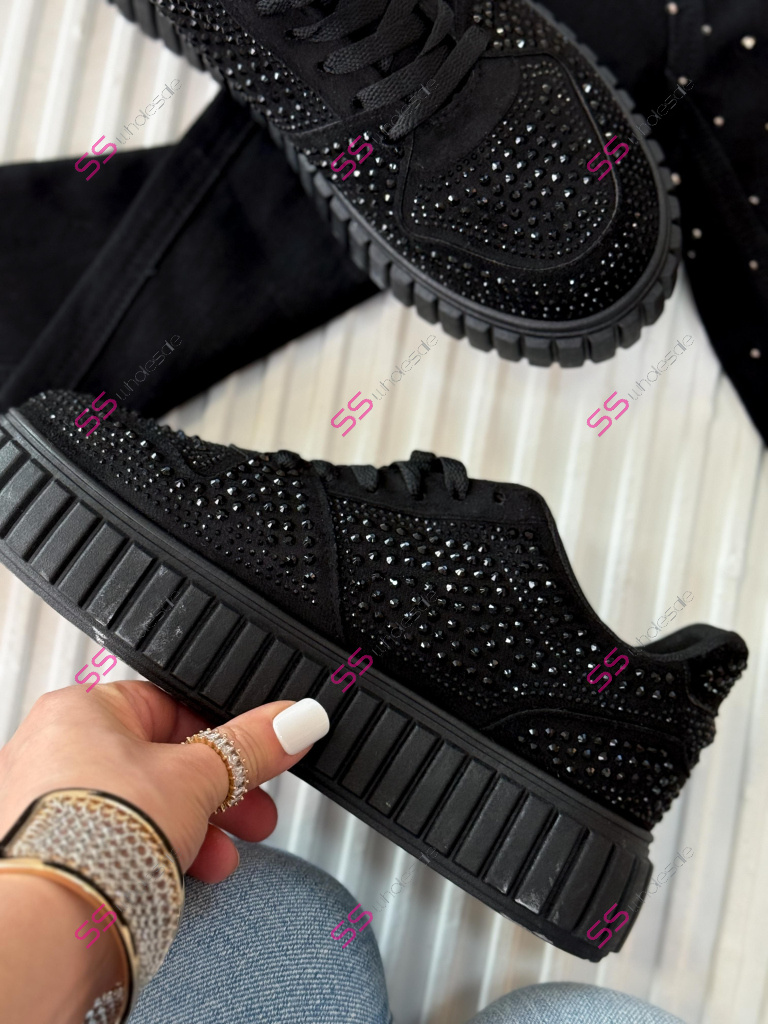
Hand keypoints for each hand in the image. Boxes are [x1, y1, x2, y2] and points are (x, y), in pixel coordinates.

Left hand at [0, 680, 327, 879]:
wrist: (53, 918)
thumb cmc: (100, 828)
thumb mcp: (200, 776)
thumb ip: (253, 746)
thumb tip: (297, 719)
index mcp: (84, 710)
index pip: (170, 708)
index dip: (222, 736)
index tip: (257, 756)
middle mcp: (55, 749)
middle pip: (160, 762)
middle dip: (218, 795)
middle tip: (253, 812)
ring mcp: (48, 804)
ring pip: (141, 807)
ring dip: (194, 830)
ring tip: (224, 856)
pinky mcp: (52, 853)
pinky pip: (116, 840)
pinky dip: (155, 853)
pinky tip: (186, 873)